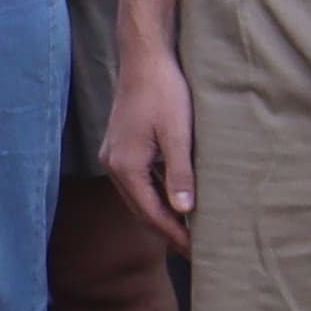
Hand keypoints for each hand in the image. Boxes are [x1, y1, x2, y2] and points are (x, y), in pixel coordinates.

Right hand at [102, 52, 195, 253]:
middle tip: (196, 249)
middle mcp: (112, 164)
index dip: (175, 235)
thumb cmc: (163, 92)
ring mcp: (113, 155)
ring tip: (188, 229)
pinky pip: (136, 182)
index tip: (198, 252)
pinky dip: (154, 196)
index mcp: (125, 166)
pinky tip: (174, 199)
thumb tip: (184, 211)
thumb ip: (180, 174)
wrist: (144, 59)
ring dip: (160, 214)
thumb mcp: (178, 134)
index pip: (151, 213)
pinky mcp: (120, 146)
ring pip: (137, 198)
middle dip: (167, 231)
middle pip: (140, 210)